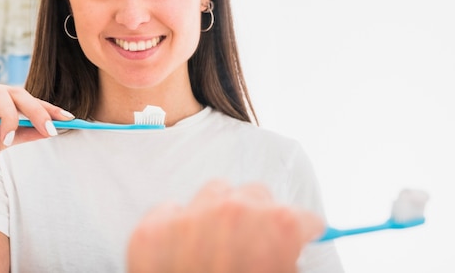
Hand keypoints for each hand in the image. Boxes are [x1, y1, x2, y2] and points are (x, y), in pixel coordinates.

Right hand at [0, 83, 73, 157]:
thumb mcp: (3, 140)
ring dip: (13, 117)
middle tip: (51, 131)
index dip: (50, 109)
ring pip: (7, 95)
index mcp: (4, 102)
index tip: (70, 118)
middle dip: (39, 112)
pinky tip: (4, 136)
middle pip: (21, 94)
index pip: (31, 102)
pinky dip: (3, 117)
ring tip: (11, 139)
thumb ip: (24, 133)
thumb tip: (50, 132)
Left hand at [127, 180, 323, 272]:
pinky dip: (177, 231)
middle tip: (250, 247)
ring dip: (217, 216)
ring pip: (214, 193)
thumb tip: (286, 255)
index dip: (300, 234)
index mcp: (279, 226)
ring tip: (214, 248)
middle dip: (256, 218)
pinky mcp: (152, 231)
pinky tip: (182, 255)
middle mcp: (235, 212)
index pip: (302, 217)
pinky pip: (170, 211)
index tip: (296, 239)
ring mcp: (191, 219)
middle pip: (255, 194)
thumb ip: (287, 262)